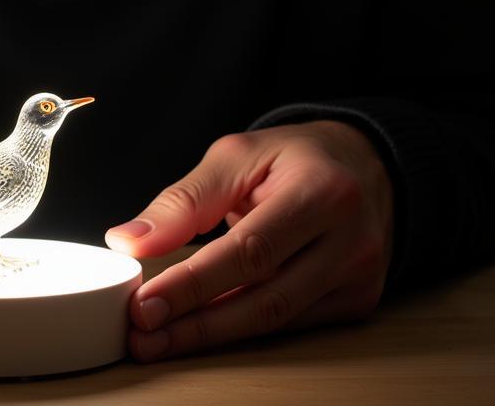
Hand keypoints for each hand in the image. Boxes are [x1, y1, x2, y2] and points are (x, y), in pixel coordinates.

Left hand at [105, 120, 393, 360]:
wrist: (363, 164)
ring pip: (277, 319)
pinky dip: (242, 327)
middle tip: (143, 332)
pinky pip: (291, 323)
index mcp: (323, 191)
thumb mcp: (236, 156)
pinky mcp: (357, 300)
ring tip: (159, 339)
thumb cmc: (293, 157)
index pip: (251, 250)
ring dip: (212, 334)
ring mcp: (360, 276)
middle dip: (197, 322)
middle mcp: (351, 239)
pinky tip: (201, 329)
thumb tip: (130, 240)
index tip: (146, 303)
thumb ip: (185, 199)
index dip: (194, 283)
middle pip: (266, 296)